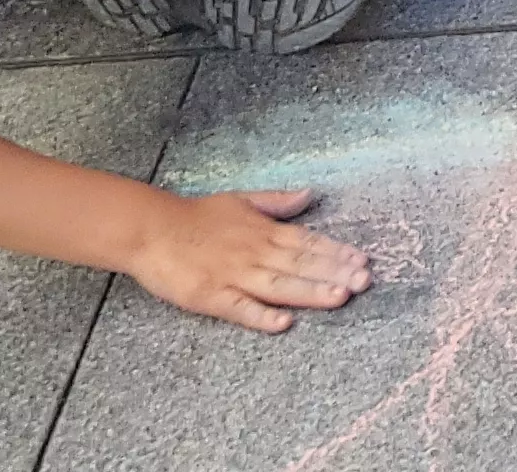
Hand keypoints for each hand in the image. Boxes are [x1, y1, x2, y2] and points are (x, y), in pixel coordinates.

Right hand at [127, 187, 371, 332]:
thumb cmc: (196, 216)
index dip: (336, 252)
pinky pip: (240, 308)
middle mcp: (253, 252)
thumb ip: (277, 202)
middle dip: (335, 273)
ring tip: (340, 297)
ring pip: (278, 286)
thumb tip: (311, 193)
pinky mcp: (211, 297)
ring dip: (310, 292)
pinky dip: (262, 315)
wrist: (150, 229)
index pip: (307, 242)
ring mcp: (233, 275)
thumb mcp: (241, 200)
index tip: (363, 260)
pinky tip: (284, 323)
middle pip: (300, 265)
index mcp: (262, 231)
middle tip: (365, 281)